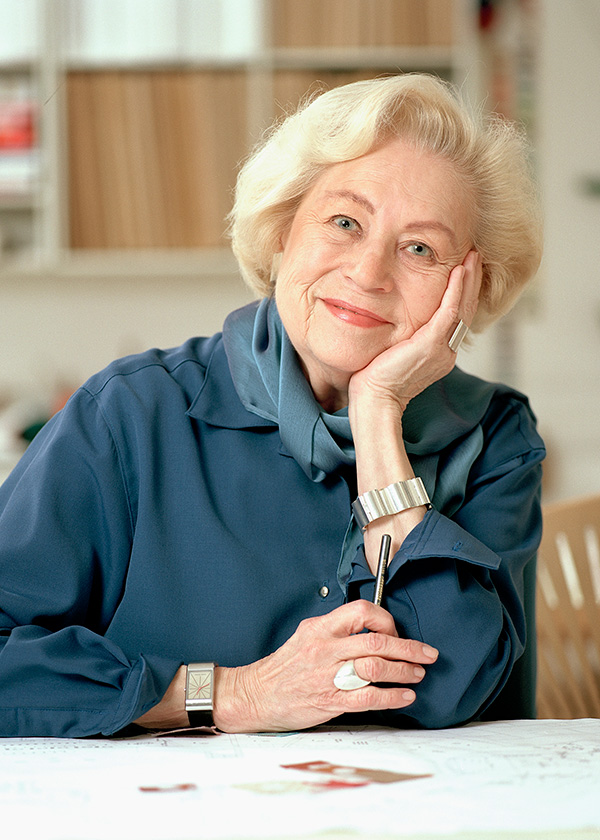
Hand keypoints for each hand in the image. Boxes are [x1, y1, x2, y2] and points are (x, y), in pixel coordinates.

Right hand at [212, 601, 437, 731]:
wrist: (256, 694)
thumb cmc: (284, 666)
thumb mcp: (306, 635)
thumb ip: (336, 630)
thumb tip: (370, 629)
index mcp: (320, 628)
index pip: (361, 611)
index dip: (386, 621)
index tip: (397, 632)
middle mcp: (325, 649)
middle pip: (377, 642)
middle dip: (409, 648)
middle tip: (427, 653)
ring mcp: (327, 676)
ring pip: (375, 668)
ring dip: (404, 671)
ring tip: (418, 674)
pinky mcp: (329, 701)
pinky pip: (368, 697)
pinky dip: (392, 696)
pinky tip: (405, 696)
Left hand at [349, 250, 482, 413]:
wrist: (375, 399)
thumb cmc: (376, 380)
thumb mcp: (396, 354)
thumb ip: (406, 339)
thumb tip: (400, 325)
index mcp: (440, 354)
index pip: (457, 318)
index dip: (463, 294)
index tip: (465, 272)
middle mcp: (446, 351)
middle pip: (466, 310)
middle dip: (472, 282)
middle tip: (476, 256)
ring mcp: (441, 348)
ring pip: (463, 307)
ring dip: (469, 279)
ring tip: (473, 257)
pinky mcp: (431, 344)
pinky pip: (449, 311)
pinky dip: (456, 289)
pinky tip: (459, 271)